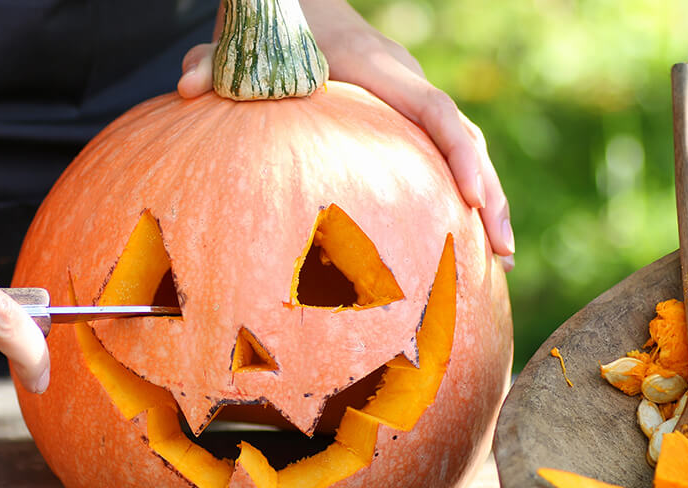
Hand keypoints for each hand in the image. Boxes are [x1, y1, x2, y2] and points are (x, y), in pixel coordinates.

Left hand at [177, 0, 513, 270]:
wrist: (296, 6)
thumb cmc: (272, 30)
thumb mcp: (240, 44)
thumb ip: (215, 63)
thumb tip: (185, 86)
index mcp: (378, 68)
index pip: (433, 109)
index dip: (458, 153)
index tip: (472, 197)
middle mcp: (405, 82)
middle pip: (464, 137)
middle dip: (488, 192)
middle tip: (502, 251)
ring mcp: (410, 100)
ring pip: (464, 149)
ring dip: (486, 202)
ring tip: (500, 263)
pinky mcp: (404, 120)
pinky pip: (443, 156)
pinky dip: (459, 193)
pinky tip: (463, 242)